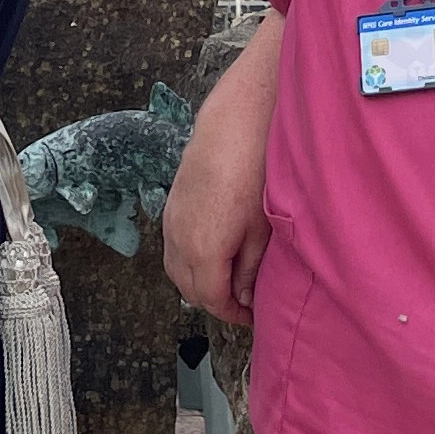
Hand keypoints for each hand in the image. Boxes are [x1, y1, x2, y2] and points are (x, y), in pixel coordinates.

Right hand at [162, 10, 280, 326]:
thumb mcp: (263, 229)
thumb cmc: (259, 170)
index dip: (233, 314)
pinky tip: (216, 248)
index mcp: (203, 250)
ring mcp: (171, 218)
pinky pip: (173, 244)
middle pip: (189, 288)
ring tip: (232, 277)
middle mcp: (178, 238)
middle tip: (246, 301)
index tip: (254, 315)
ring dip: (200, 279)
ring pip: (176, 267)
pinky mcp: (172, 200)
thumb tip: (243, 297)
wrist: (239, 118)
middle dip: (216, 300)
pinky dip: (191, 257)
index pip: (211, 299)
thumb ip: (249, 269)